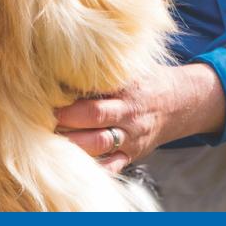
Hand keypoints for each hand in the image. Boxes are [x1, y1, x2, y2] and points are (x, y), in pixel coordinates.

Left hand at [54, 63, 224, 172]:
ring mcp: (131, 136)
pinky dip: (95, 170)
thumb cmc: (147, 81)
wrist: (180, 103)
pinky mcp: (133, 154)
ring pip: (100, 144)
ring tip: (51, 140)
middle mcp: (129, 111)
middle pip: (95, 116)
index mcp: (127, 87)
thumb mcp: (132, 67)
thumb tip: (66, 55)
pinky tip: (75, 167)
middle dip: (67, 119)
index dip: (72, 94)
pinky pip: (113, 167)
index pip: (98, 88)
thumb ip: (105, 65)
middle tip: (45, 117)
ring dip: (73, 144)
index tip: (49, 96)